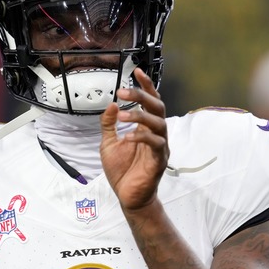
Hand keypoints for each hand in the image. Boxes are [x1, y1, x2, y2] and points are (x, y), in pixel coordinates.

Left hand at [100, 68, 168, 211]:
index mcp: (146, 128)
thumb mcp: (108, 143)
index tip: (137, 71)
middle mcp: (156, 134)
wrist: (128, 197)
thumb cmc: (122, 171)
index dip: (145, 86)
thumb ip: (109, 124)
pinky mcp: (159, 161)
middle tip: (123, 91)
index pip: (150, 102)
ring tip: (122, 115)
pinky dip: (142, 137)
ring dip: (140, 116)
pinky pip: (155, 144)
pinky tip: (127, 137)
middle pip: (157, 108)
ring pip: (159, 123)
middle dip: (142, 96)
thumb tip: (112, 104)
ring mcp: (160, 147)